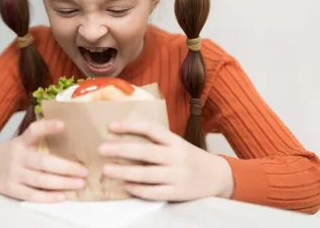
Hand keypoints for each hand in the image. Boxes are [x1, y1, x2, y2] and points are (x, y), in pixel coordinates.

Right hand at [0, 120, 87, 201]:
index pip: (33, 131)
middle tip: (84, 171)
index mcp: (21, 142)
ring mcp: (13, 174)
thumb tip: (69, 136)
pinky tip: (62, 196)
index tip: (63, 124)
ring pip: (40, 180)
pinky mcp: (11, 189)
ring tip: (79, 184)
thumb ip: (39, 140)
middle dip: (66, 167)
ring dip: (62, 183)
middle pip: (44, 162)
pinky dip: (47, 197)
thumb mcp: (20, 142)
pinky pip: (31, 195)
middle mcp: (17, 157)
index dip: (47, 127)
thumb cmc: (9, 154)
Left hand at [98, 120, 233, 201]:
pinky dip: (139, 190)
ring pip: (147, 174)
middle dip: (121, 150)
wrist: (217, 176)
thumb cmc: (189, 157)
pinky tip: (126, 186)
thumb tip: (124, 135)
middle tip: (102, 149)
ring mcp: (177, 176)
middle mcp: (176, 156)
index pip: (151, 129)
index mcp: (175, 141)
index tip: (111, 126)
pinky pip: (155, 192)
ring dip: (125, 172)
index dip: (130, 126)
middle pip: (146, 152)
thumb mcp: (177, 143)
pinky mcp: (178, 193)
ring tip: (106, 170)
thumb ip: (156, 140)